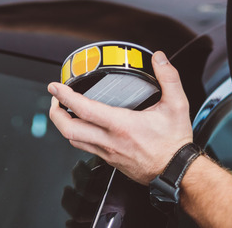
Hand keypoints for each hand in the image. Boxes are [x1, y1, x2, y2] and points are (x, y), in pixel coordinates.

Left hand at [48, 51, 192, 184]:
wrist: (177, 172)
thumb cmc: (174, 142)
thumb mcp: (177, 105)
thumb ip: (169, 78)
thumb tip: (159, 58)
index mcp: (122, 125)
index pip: (84, 109)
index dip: (65, 95)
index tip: (55, 86)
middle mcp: (110, 141)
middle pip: (68, 129)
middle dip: (55, 112)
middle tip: (55, 98)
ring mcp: (107, 152)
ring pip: (73, 140)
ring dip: (63, 124)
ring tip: (63, 109)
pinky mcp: (109, 160)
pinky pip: (85, 148)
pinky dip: (77, 135)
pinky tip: (82, 125)